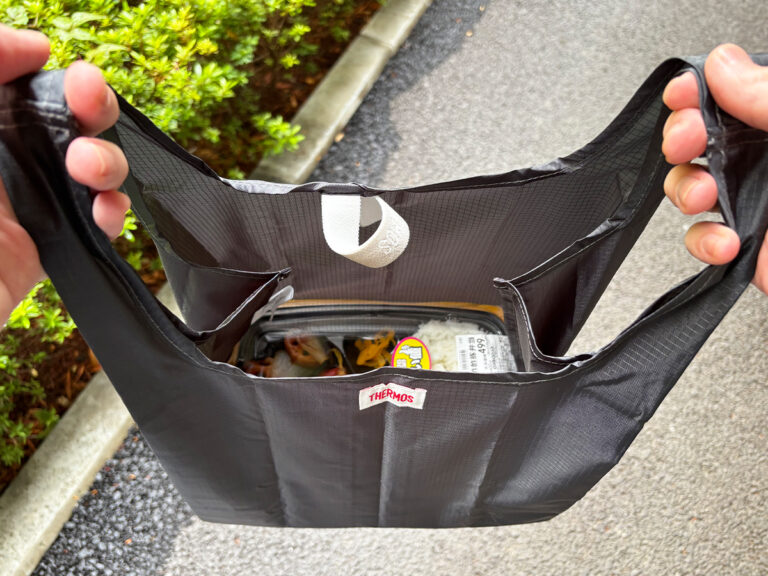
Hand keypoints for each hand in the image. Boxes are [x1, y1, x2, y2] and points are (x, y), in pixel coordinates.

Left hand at [0, 24, 129, 324]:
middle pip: (61, 119)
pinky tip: (105, 212)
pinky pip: (96, 222)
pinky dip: (113, 213)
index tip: (44, 60)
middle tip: (89, 99)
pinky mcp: (48, 246)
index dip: (32, 67)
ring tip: (90, 169)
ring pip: (89, 167)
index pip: (11, 84)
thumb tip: (29, 41)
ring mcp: (26, 203)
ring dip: (105, 159)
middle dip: (86, 105)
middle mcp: (0, 161)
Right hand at [662, 43, 767, 293]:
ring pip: (691, 184)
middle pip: (702, 135)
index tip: (686, 96)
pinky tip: (727, 242)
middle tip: (688, 142)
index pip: (735, 92)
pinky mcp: (747, 246)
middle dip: (682, 137)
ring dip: (685, 188)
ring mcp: (756, 202)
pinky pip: (701, 237)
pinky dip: (702, 241)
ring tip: (705, 197)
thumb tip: (724, 65)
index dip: (700, 90)